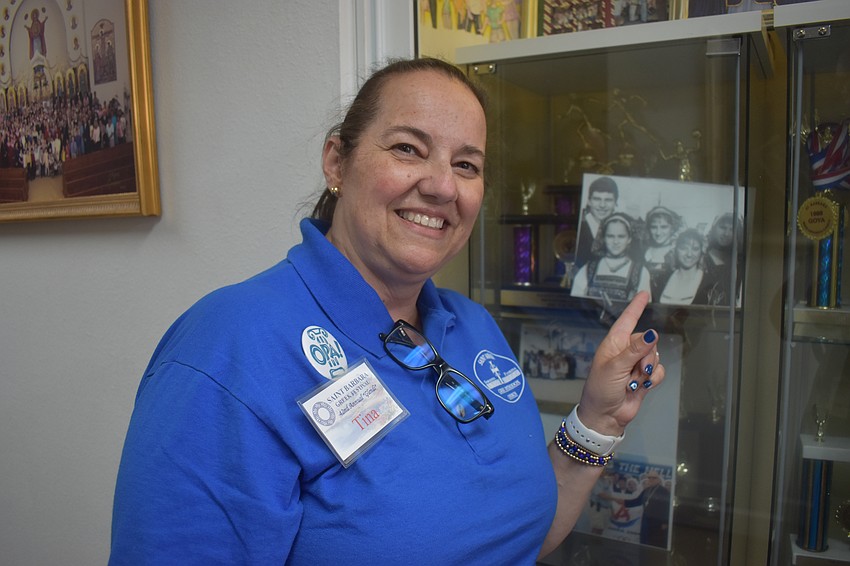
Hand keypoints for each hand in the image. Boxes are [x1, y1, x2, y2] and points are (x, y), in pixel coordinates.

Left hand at [577, 291, 663, 435]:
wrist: (605, 416)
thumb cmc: (600, 390)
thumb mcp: (615, 367)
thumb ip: (635, 350)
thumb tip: (651, 333)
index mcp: (613, 344)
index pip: (627, 320)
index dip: (636, 307)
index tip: (645, 294)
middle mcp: (625, 352)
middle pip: (647, 341)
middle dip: (647, 355)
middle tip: (637, 370)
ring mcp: (635, 365)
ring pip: (655, 356)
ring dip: (648, 370)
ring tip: (634, 382)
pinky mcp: (644, 378)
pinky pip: (659, 372)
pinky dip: (653, 379)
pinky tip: (642, 387)